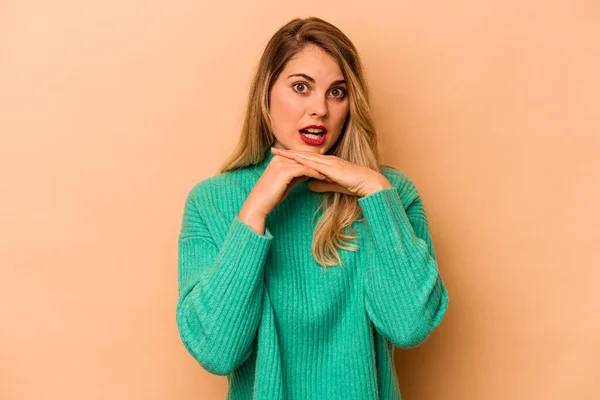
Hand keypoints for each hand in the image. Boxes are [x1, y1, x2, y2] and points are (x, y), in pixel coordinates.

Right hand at [242, 152, 327, 217]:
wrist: (259, 204)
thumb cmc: (271, 196)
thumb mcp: (286, 182)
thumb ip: (296, 175)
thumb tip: (309, 172)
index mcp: (279, 158)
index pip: (300, 158)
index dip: (314, 163)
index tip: (326, 168)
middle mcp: (280, 158)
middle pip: (304, 158)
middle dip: (319, 164)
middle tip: (332, 170)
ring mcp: (281, 164)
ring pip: (306, 163)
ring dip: (319, 168)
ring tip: (331, 174)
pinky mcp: (284, 171)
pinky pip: (304, 170)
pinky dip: (315, 173)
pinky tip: (323, 178)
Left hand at [271, 147, 391, 197]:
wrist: (369, 183)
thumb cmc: (355, 185)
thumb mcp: (333, 185)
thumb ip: (322, 184)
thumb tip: (308, 186)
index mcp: (327, 163)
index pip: (306, 159)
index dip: (293, 156)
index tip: (279, 155)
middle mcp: (327, 160)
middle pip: (303, 155)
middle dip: (287, 152)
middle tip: (272, 150)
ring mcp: (330, 162)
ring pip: (307, 157)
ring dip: (292, 155)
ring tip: (278, 153)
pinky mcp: (333, 167)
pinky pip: (316, 164)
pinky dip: (304, 162)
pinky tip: (294, 160)